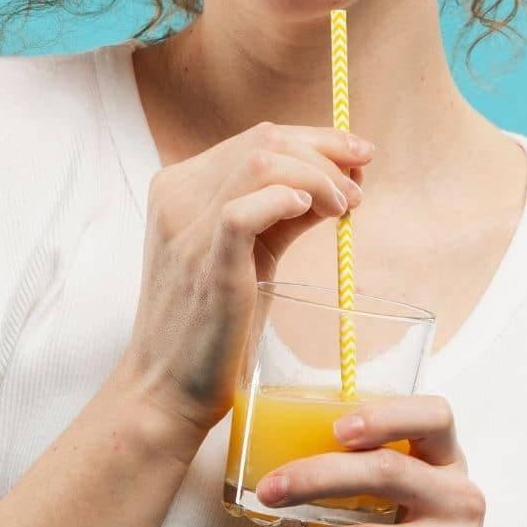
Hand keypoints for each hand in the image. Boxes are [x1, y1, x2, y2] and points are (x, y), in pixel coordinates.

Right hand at [118, 122, 373, 435]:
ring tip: (345, 207)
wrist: (165, 389)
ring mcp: (186, 228)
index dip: (317, 139)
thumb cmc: (211, 327)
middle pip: (264, 140)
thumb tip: (342, 182)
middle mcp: (176, 197)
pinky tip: (312, 212)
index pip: (257, 137)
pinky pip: (243, 209)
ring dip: (318, 176)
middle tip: (361, 183)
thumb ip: (283, 214)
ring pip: (260, 162)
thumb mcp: (247, 256)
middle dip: (326, 152)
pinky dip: (284, 199)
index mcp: (179, 187)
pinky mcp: (204, 263)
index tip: (359, 155)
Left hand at [243, 395, 488, 526]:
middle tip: (267, 491)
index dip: (387, 416)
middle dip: (313, 479)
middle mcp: (461, 500)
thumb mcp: (413, 492)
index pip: (434, 416)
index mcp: (449, 462)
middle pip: (385, 472)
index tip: (336, 428)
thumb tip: (284, 460)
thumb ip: (374, 468)